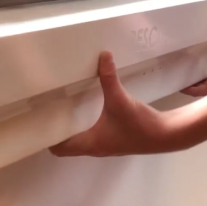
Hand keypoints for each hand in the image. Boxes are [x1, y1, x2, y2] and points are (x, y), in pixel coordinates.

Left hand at [49, 52, 169, 156]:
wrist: (167, 136)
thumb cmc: (140, 125)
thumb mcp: (121, 100)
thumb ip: (110, 79)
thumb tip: (103, 56)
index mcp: (90, 144)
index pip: (60, 149)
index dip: (47, 139)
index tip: (39, 123)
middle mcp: (95, 148)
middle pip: (68, 145)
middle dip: (58, 130)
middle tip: (49, 111)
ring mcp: (106, 145)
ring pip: (81, 140)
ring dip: (73, 128)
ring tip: (65, 108)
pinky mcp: (116, 139)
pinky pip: (94, 135)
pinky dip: (87, 125)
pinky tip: (90, 108)